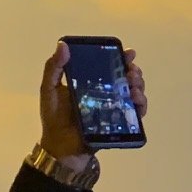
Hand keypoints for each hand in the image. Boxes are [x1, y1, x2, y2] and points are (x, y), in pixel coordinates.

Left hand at [37, 43, 148, 170]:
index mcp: (90, 81)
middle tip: (131, 72)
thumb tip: (63, 45)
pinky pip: (137, 112)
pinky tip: (136, 100)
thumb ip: (54, 68)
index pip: (109, 65)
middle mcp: (105, 92)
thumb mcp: (49, 89)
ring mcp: (114, 107)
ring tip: (133, 85)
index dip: (121, 58)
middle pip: (126, 77)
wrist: (60, 147)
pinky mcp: (120, 122)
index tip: (128, 53)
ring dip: (139, 85)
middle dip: (133, 71)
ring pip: (134, 91)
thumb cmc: (54, 117)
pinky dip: (141, 104)